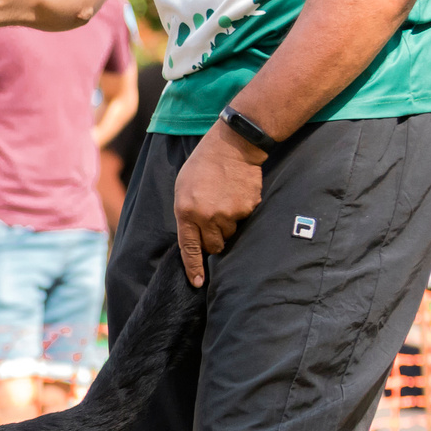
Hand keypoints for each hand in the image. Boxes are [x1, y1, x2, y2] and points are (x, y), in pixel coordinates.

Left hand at [173, 124, 266, 285]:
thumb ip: (186, 214)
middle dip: (214, 241)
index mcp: (186, 212)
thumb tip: (192, 237)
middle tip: (214, 222)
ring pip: (230, 234)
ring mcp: (229, 214)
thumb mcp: (182, 188)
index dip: (194, 267)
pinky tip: (236, 195)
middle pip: (214, 246)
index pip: (189, 248)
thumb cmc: (202, 167)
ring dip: (227, 224)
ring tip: (224, 201)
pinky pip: (244, 220)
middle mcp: (207, 216)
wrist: (231, 147)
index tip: (198, 283)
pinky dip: (240, 212)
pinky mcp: (247, 208)